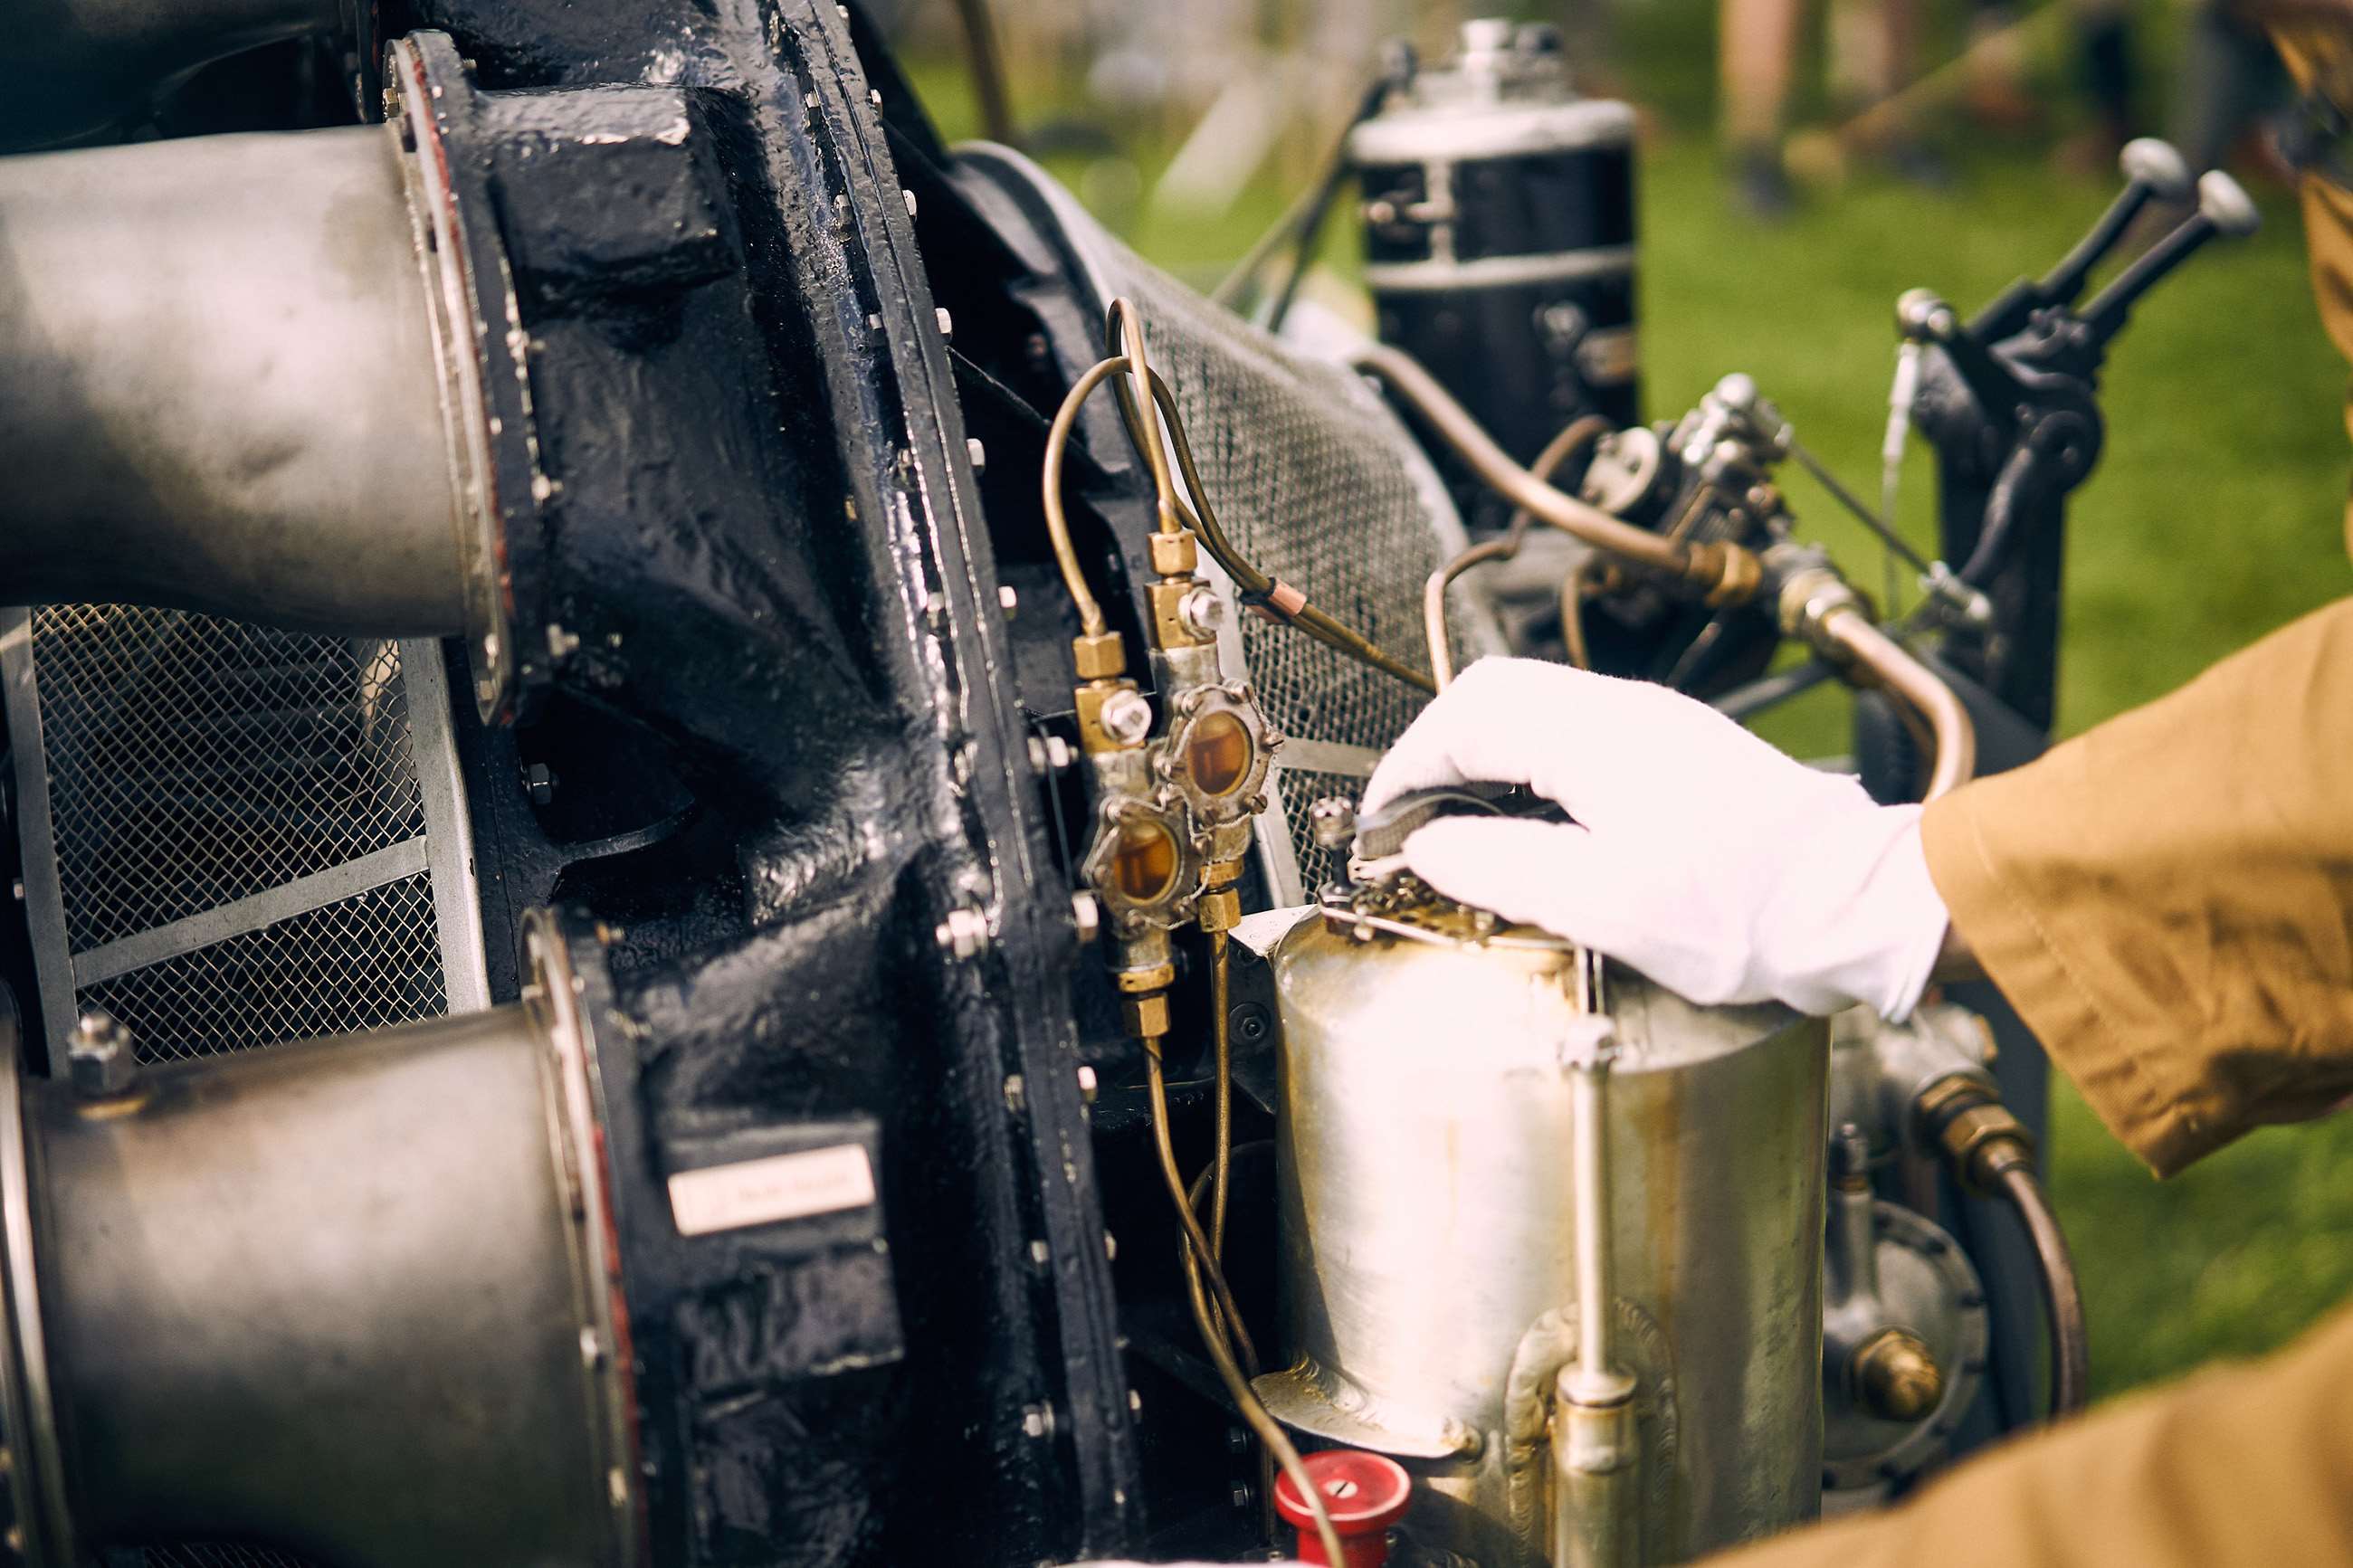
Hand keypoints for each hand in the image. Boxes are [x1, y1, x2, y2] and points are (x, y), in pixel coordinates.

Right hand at [1360, 658, 1950, 1017]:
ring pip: (1536, 709)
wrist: (1860, 904)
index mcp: (1593, 734)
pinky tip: (1533, 822)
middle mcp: (1623, 712)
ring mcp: (1656, 727)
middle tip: (1409, 814)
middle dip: (1435, 748)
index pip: (1462, 719)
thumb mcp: (1602, 902)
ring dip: (1482, 755)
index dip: (1405, 768)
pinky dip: (1529, 766)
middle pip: (1494, 694)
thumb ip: (1501, 868)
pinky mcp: (1681, 755)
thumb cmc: (1748, 909)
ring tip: (1460, 822)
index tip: (1380, 820)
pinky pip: (1576, 734)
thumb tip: (1431, 850)